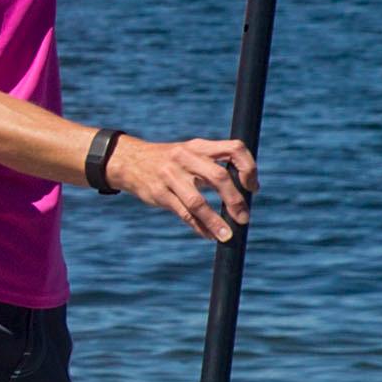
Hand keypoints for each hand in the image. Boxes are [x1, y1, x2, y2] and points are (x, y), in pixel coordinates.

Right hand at [106, 134, 253, 243]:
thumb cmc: (170, 160)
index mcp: (198, 146)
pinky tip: (208, 235)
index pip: (233, 149)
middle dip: (235, 200)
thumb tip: (246, 192)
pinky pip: (183, 213)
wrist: (129, 161)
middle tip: (244, 218)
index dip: (248, 168)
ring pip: (197, 201)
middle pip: (218, 177)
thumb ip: (214, 165)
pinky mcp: (158, 193)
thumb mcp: (190, 152)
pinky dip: (199, 226)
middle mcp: (185, 157)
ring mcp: (170, 175)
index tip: (252, 188)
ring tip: (227, 235)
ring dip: (215, 221)